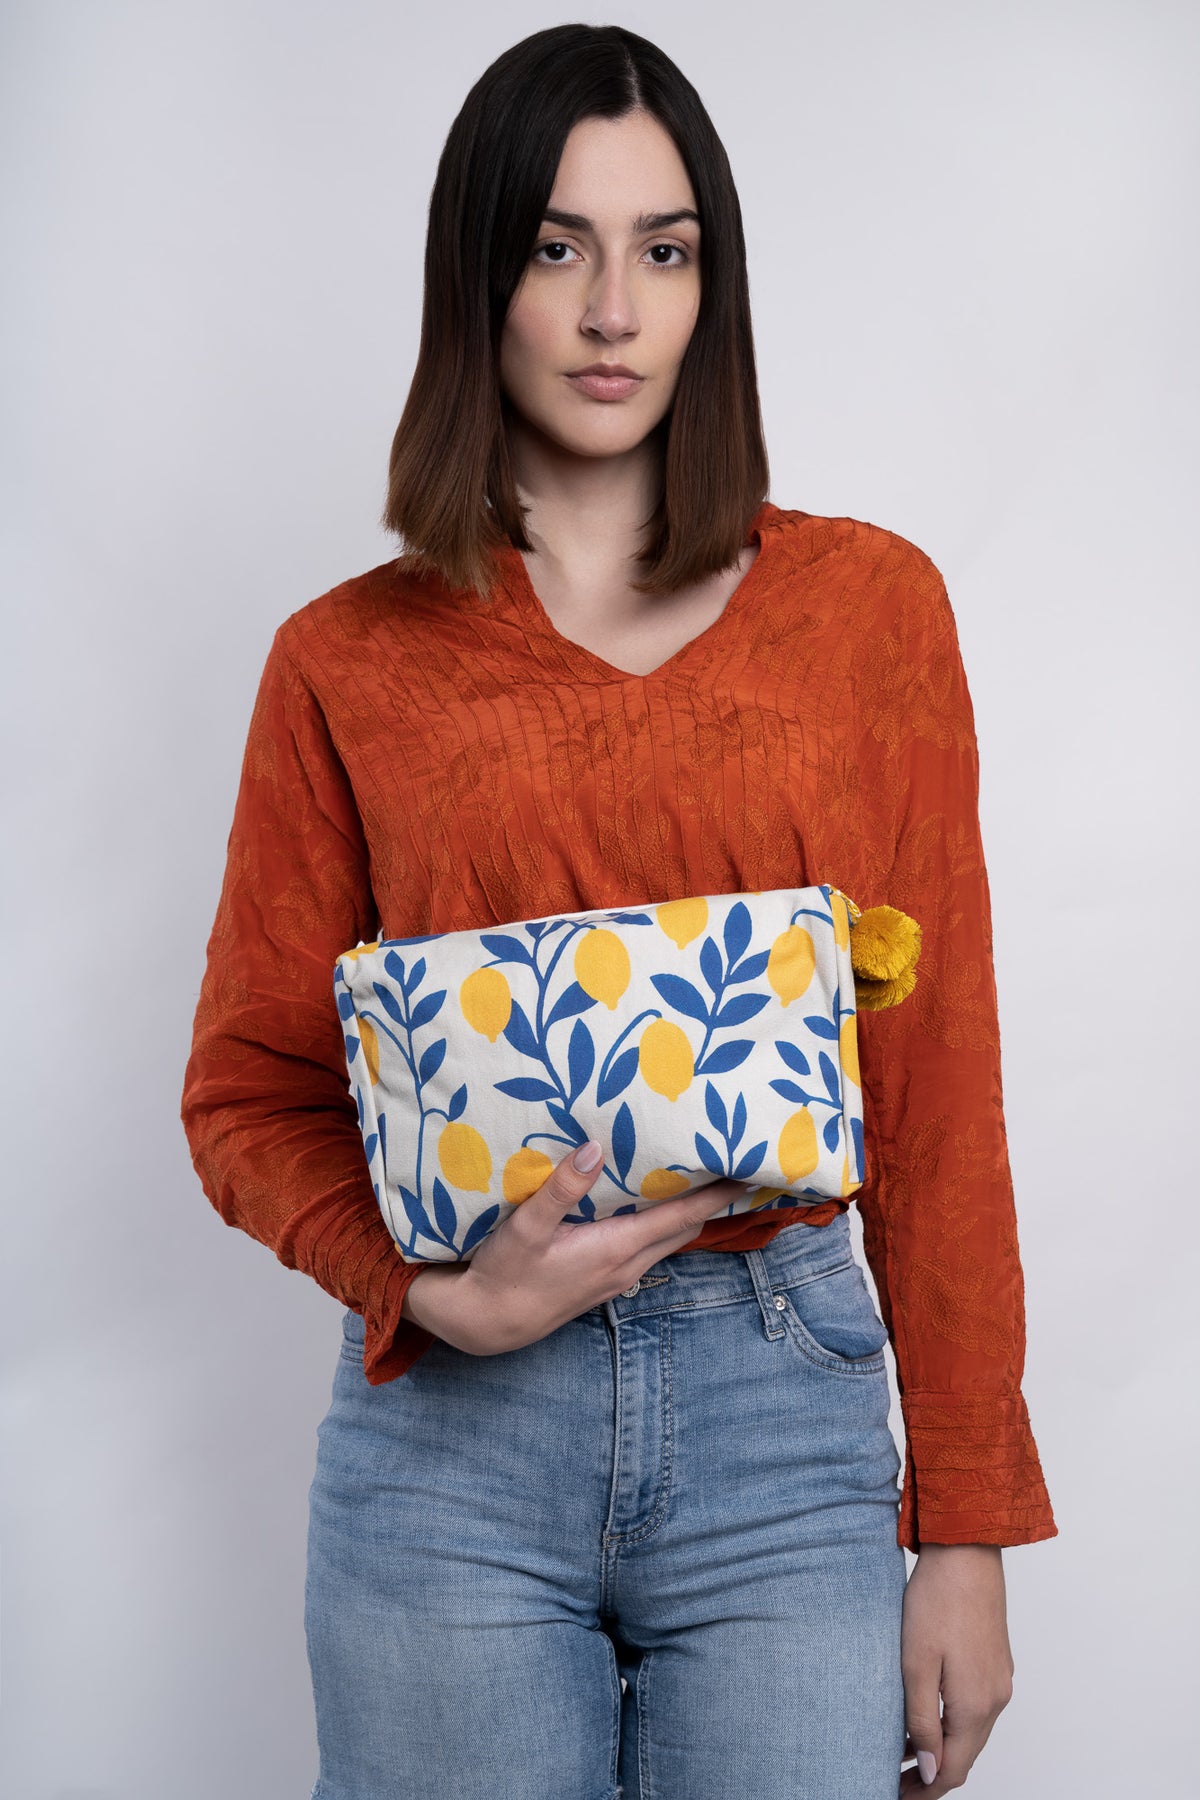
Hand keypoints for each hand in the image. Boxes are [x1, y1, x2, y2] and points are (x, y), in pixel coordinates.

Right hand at [399, 1141, 747, 1353]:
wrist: (487, 1322)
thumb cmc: (505, 1273)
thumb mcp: (526, 1228)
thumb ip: (561, 1188)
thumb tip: (594, 1148)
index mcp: (616, 1248)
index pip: (681, 1216)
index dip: (716, 1194)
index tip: (745, 1170)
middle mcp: (628, 1265)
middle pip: (684, 1228)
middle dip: (711, 1198)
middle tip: (729, 1161)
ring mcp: (618, 1277)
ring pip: (668, 1239)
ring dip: (686, 1211)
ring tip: (699, 1177)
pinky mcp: (605, 1280)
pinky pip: (649, 1247)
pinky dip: (662, 1225)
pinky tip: (651, 1205)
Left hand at [899, 1543, 1013, 1793]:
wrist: (967, 1550)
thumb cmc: (937, 1600)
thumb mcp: (916, 1663)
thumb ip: (922, 1721)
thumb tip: (931, 1772)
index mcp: (975, 1705)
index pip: (953, 1771)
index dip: (924, 1792)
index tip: (895, 1795)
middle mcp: (995, 1699)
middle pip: (965, 1756)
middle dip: (932, 1775)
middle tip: (895, 1780)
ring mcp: (1000, 1680)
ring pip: (971, 1733)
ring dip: (941, 1747)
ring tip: (903, 1751)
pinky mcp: (996, 1663)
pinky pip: (975, 1708)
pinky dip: (951, 1722)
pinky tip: (925, 1712)